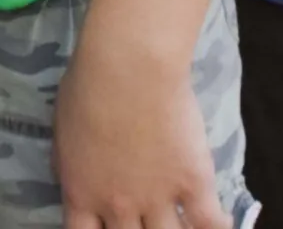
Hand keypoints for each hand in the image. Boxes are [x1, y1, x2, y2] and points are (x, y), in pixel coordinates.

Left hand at [57, 32, 234, 228]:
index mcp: (83, 195)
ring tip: (182, 223)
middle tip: (148, 221)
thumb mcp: (61, 134)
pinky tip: (222, 221)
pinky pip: (209, 222)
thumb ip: (69, 167)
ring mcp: (158, 199)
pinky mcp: (193, 183)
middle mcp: (119, 206)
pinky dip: (217, 226)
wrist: (129, 68)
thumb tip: (75, 182)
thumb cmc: (87, 89)